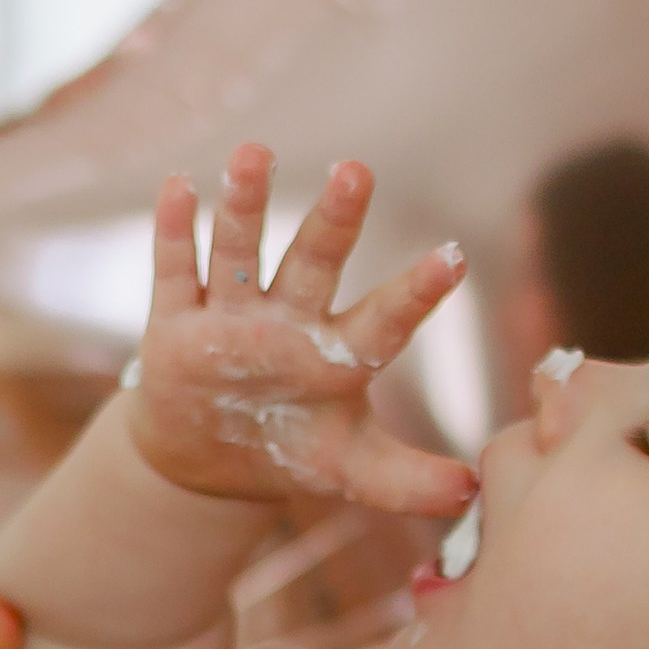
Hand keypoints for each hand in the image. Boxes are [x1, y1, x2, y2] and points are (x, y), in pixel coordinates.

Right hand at [129, 140, 476, 520]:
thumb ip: (409, 481)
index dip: (416, 293)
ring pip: (241, 251)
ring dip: (244, 205)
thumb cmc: (291, 448)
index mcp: (338, 352)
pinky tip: (179, 187)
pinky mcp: (176, 323)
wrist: (207, 459)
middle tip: (356, 171)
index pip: (385, 319)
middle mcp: (289, 319)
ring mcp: (232, 315)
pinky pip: (176, 271)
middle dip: (334, 219)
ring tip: (254, 155)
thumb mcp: (350, 472)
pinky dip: (176, 232)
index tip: (452, 258)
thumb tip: (473, 493)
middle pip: (314, 261)